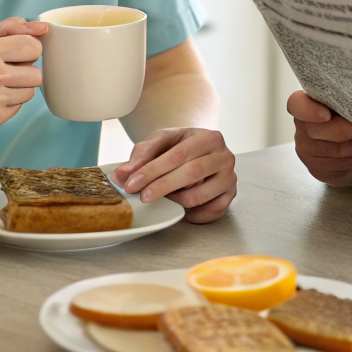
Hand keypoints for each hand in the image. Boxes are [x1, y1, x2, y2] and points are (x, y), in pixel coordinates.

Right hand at [0, 17, 48, 133]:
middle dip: (24, 69)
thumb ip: (8, 28)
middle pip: (36, 73)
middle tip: (4, 68)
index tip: (14, 51)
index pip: (34, 47)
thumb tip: (42, 28)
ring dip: (18, 86)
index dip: (27, 48)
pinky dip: (9, 101)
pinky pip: (18, 107)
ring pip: (30, 92)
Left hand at [111, 128, 235, 222]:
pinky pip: (210, 211)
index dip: (153, 171)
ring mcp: (230, 177)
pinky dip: (193, 214)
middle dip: (162, 187)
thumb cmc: (179, 146)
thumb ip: (141, 156)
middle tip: (142, 197)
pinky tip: (181, 208)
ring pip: (199, 196)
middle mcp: (224, 156)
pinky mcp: (231, 196)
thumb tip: (121, 176)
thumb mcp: (160, 142)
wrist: (200, 150)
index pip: (178, 155)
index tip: (132, 184)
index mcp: (209, 137)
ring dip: (176, 200)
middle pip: (191, 174)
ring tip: (164, 197)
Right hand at [288, 90, 351, 187]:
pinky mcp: (320, 172)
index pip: (296, 105)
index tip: (327, 114)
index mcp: (306, 105)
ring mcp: (309, 153)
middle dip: (344, 131)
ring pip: (335, 153)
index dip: (308, 111)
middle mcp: (302, 130)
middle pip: (316, 132)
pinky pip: (343, 168)